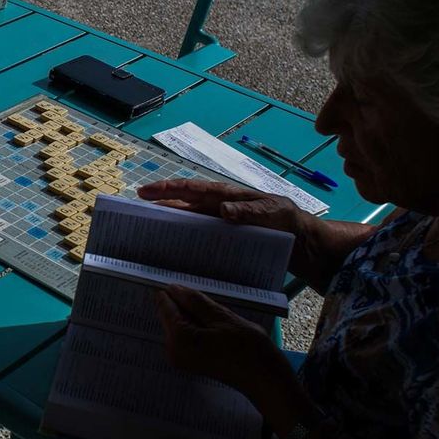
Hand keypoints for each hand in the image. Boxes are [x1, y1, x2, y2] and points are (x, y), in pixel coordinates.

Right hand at [138, 178, 303, 234]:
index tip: (146, 192)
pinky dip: (183, 238)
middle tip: (135, 207)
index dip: (168, 190)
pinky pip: (198, 236)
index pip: (193, 190)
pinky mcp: (224, 239)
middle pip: (184, 202)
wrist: (303, 243)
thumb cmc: (289, 222)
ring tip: (146, 226)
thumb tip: (222, 210)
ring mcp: (220, 223)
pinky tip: (171, 248)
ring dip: (168, 220)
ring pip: (188, 218)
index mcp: (227, 195)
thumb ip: (250, 210)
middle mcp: (219, 207)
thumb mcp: (273, 212)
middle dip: (160, 202)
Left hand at [154, 286, 286, 401]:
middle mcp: (173, 351)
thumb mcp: (222, 317)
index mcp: (179, 339)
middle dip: (187, 305)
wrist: (264, 380)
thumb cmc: (249, 350)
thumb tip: (174, 288)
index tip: (186, 284)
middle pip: (171, 316)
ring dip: (196, 316)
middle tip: (213, 307)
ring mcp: (180, 358)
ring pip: (180, 324)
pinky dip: (199, 327)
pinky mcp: (189, 361)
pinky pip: (187, 335)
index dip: (174, 291)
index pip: (165, 306)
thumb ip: (195, 302)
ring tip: (220, 320)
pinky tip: (218, 328)